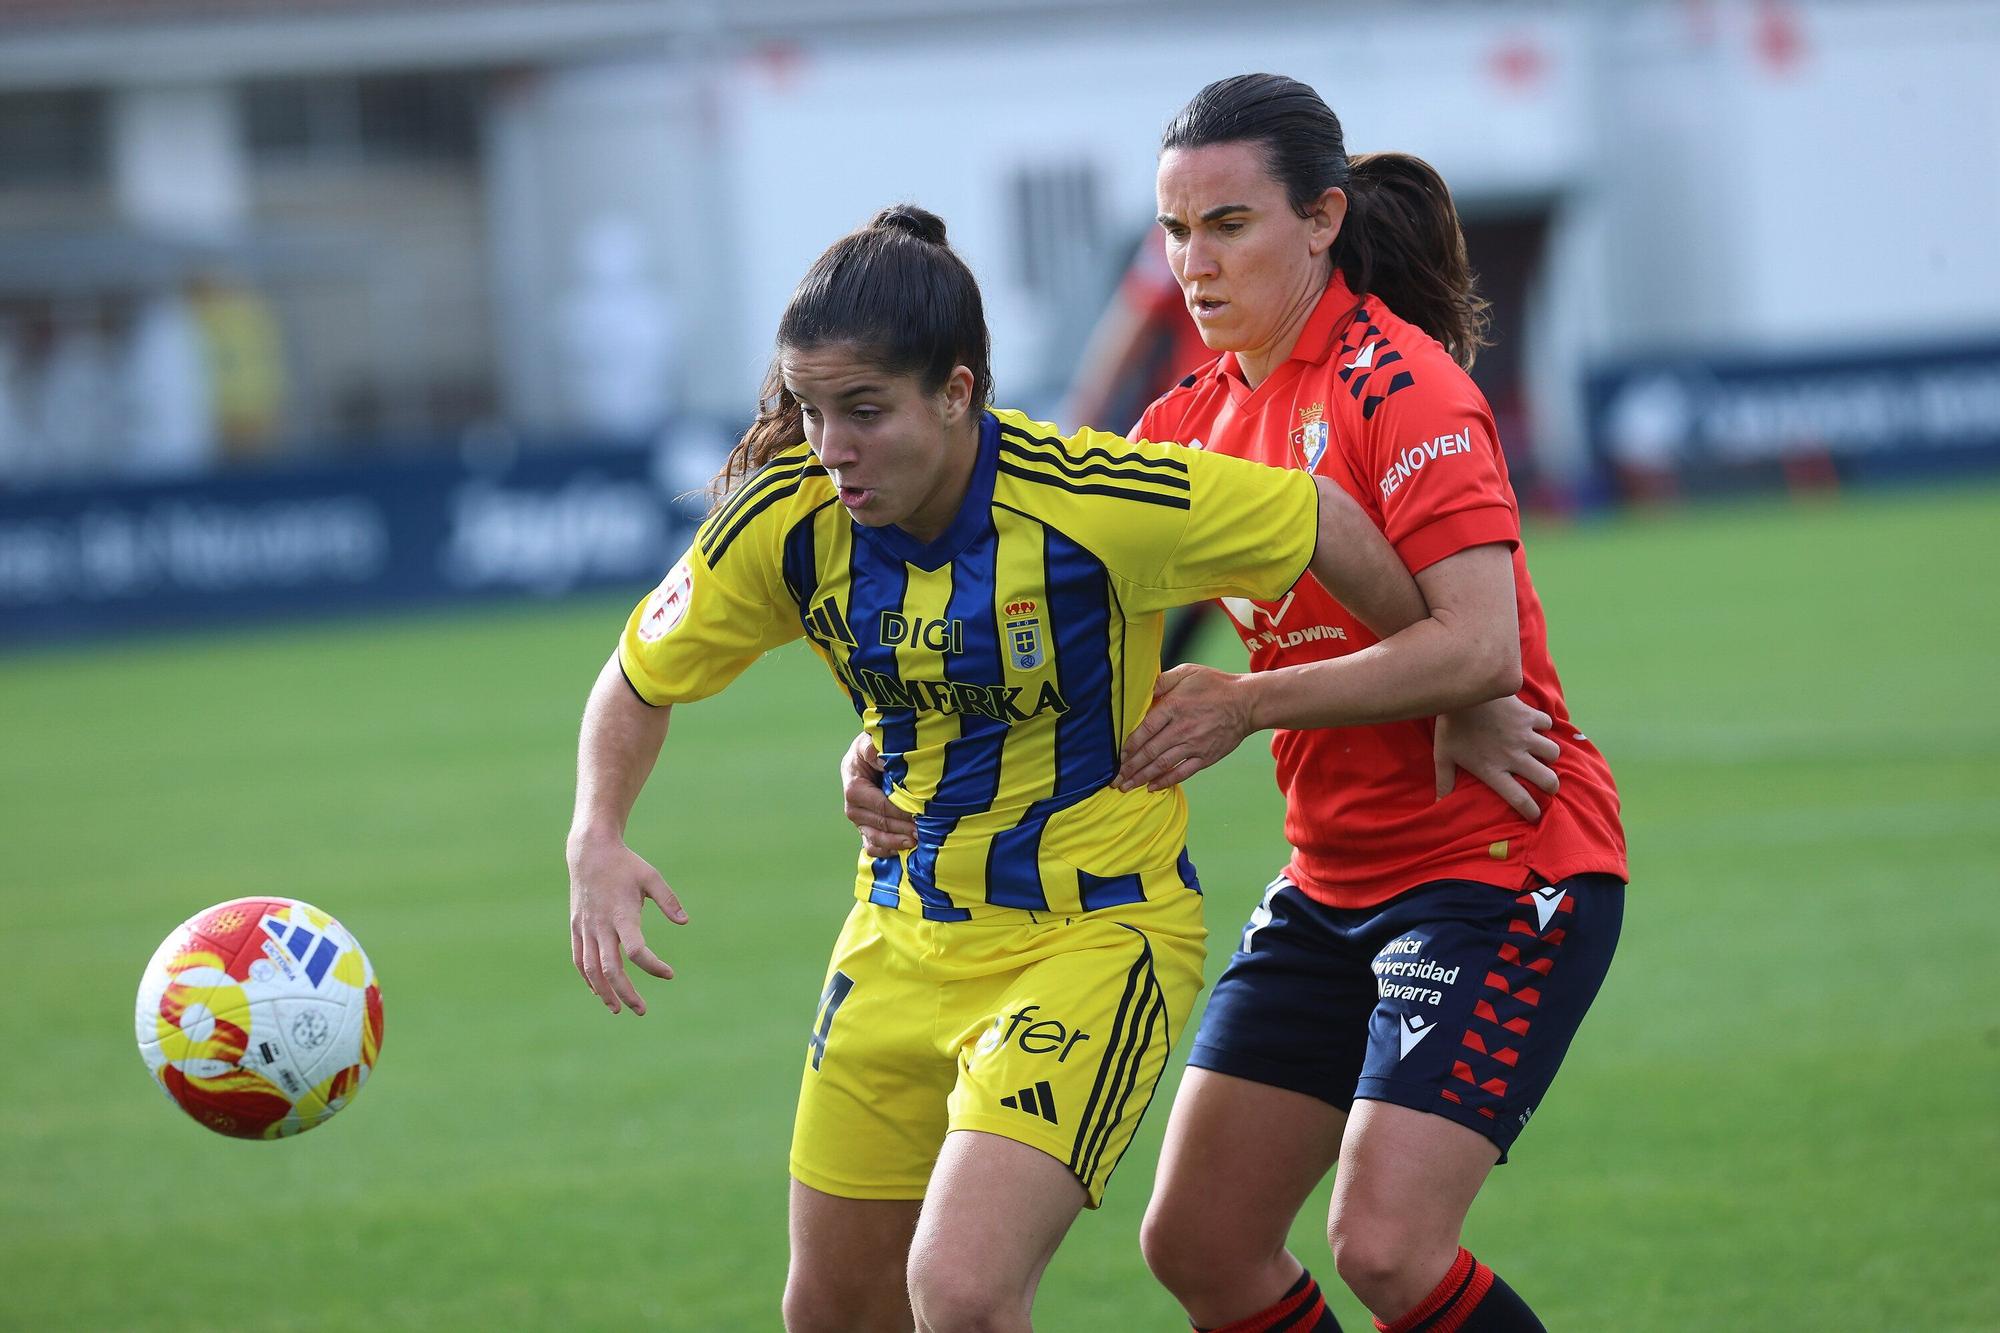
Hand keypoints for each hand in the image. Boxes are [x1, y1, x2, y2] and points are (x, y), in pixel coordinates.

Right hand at [566, 832, 686, 1015]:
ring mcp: (586, 928)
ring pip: (591, 969)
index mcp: (622, 914)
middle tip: (641, 1010)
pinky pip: (579, 959)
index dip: (653, 966)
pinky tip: (599, 992)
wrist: (589, 853)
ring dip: (605, 992)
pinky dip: (588, 978)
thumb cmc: (625, 865)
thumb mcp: (651, 877)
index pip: (636, 951)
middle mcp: (601, 925)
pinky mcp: (577, 928)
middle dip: (626, 992)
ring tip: (618, 1009)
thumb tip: (685, 922)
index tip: (669, 973)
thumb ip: (668, 900)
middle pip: (611, 968)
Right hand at [841, 733, 914, 857]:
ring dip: (897, 843)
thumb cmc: (872, 748)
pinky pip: (873, 848)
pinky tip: (907, 848)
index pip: (880, 805)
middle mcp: (853, 807)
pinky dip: (889, 851)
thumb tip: (884, 759)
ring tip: (918, 841)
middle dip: (904, 828)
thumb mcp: (870, 743)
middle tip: (926, 830)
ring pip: (876, 840)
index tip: (922, 813)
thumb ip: (873, 749)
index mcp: (853, 787)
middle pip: (880, 824)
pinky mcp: (865, 830)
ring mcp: (858, 821)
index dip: (901, 811)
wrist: (868, 757)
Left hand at [1117, 664, 1257, 790]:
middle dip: (1130, 767)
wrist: (1247, 703)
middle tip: (1115, 779)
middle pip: (1150, 751)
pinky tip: (1151, 787)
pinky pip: (1182, 772)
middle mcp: (1183, 728)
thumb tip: (1141, 691)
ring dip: (1142, 777)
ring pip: (1162, 765)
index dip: (1129, 745)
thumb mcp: (1187, 672)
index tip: (1117, 755)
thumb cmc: (1215, 685)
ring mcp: (1195, 744)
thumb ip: (1162, 681)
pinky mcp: (1206, 757)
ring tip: (1126, 786)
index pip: (1145, 729)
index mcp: (1175, 706)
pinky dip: (1166, 781)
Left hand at [1433, 695, 1559, 821]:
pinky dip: (1544, 727)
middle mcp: (1513, 756)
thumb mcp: (1443, 756)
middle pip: (1547, 780)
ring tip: (1543, 756)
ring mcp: (1524, 735)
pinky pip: (1547, 725)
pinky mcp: (1528, 716)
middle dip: (1551, 787)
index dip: (1531, 810)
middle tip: (1547, 786)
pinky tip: (1536, 728)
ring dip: (1549, 757)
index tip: (1535, 815)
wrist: (1460, 690)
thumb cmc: (1450, 726)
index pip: (1519, 798)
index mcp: (1493, 770)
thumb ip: (1445, 781)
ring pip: (1552, 753)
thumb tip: (1439, 803)